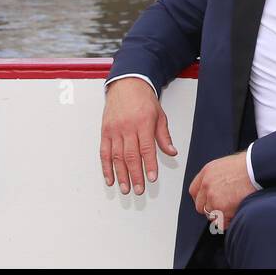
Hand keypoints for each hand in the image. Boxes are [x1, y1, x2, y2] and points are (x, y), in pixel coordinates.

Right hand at [100, 77, 176, 194]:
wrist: (126, 84)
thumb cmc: (144, 100)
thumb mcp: (160, 115)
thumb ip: (164, 136)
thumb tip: (172, 153)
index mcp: (143, 123)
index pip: (147, 148)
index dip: (150, 165)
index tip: (152, 178)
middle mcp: (127, 127)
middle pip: (131, 156)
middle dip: (135, 175)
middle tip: (139, 190)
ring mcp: (114, 130)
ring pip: (116, 157)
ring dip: (121, 175)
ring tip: (126, 189)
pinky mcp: (105, 132)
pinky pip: (104, 152)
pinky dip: (106, 167)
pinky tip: (110, 179)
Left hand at [188, 152, 255, 231]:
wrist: (257, 168)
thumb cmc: (248, 165)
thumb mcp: (226, 165)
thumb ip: (216, 177)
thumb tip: (217, 187)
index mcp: (207, 172)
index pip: (194, 191)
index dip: (201, 199)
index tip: (207, 202)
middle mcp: (207, 185)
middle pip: (201, 206)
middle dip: (212, 209)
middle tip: (224, 208)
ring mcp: (213, 197)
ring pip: (211, 215)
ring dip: (221, 215)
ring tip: (233, 210)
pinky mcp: (222, 207)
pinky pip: (221, 222)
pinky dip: (227, 222)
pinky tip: (235, 215)